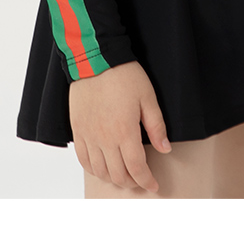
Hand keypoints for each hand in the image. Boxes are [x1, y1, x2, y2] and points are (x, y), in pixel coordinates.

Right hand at [69, 60, 171, 191]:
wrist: (95, 58)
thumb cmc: (123, 74)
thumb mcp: (147, 97)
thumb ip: (156, 126)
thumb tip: (165, 149)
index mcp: (125, 132)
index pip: (137, 168)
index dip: (147, 181)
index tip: (153, 184)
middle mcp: (105, 139)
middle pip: (118, 175)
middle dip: (132, 182)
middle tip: (140, 179)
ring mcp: (89, 136)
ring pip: (100, 171)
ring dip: (113, 178)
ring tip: (123, 174)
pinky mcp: (78, 130)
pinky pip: (83, 160)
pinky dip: (94, 169)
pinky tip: (102, 167)